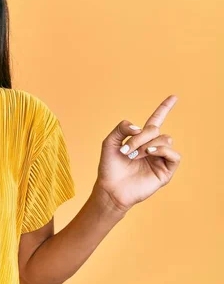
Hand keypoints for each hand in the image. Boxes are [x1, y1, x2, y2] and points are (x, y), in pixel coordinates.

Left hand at [96, 95, 181, 213]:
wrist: (110, 187)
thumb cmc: (109, 166)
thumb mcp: (109, 142)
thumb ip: (122, 128)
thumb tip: (140, 127)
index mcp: (141, 139)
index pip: (156, 120)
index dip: (164, 108)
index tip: (174, 97)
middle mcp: (153, 147)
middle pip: (155, 129)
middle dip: (139, 137)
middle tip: (126, 150)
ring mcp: (161, 158)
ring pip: (165, 139)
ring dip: (147, 144)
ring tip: (134, 155)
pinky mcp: (166, 170)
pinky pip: (173, 154)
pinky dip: (161, 150)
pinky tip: (149, 153)